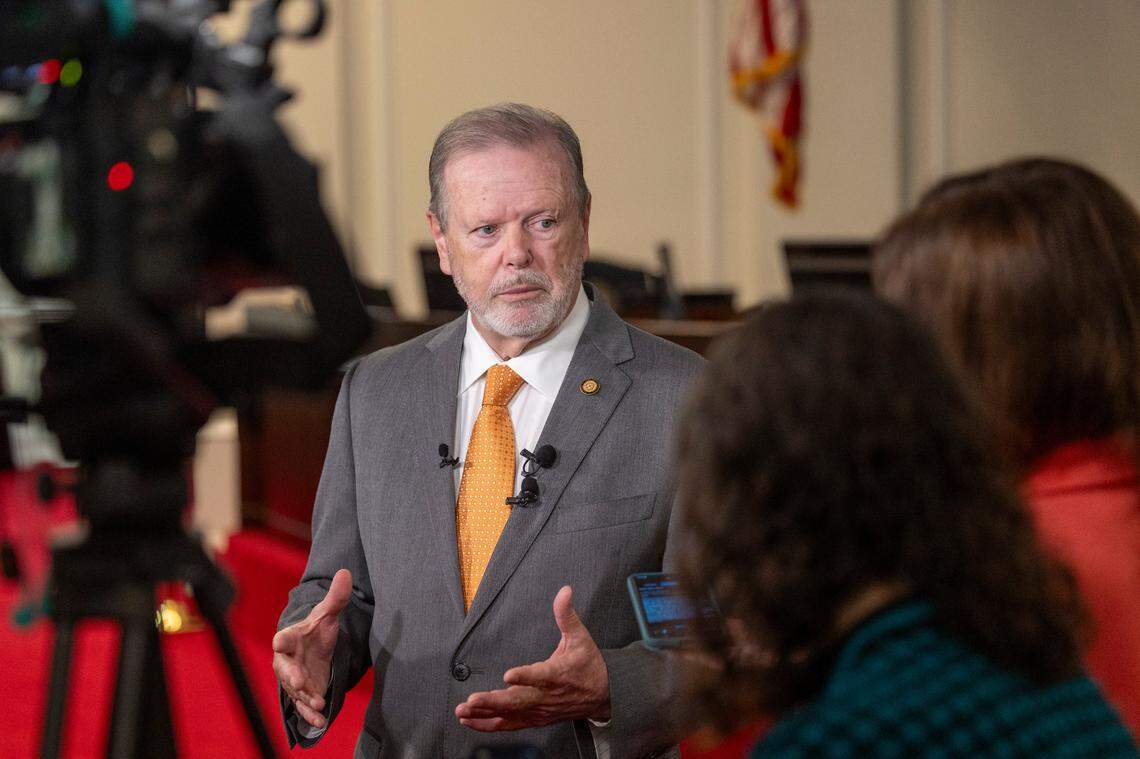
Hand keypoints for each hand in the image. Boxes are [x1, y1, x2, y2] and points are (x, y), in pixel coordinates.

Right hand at [272, 568, 351, 727]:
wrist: (315, 650)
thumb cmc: (317, 632)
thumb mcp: (328, 615)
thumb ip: (336, 598)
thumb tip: (346, 572)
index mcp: (291, 638)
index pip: (283, 638)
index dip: (282, 640)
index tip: (279, 641)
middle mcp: (288, 661)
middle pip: (285, 669)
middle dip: (290, 676)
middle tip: (298, 682)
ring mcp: (294, 679)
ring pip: (295, 691)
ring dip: (304, 698)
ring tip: (318, 703)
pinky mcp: (303, 694)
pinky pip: (303, 706)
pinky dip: (310, 714)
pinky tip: (321, 722)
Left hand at [455, 585, 610, 730]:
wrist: (603, 695)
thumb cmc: (589, 665)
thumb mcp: (580, 637)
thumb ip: (566, 614)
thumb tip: (564, 591)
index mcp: (558, 673)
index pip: (541, 676)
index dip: (525, 676)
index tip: (508, 674)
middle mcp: (547, 696)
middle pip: (519, 701)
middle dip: (494, 701)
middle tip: (473, 699)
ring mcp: (540, 710)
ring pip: (511, 715)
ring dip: (486, 714)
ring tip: (464, 710)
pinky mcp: (535, 719)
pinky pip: (509, 724)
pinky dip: (488, 725)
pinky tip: (470, 721)